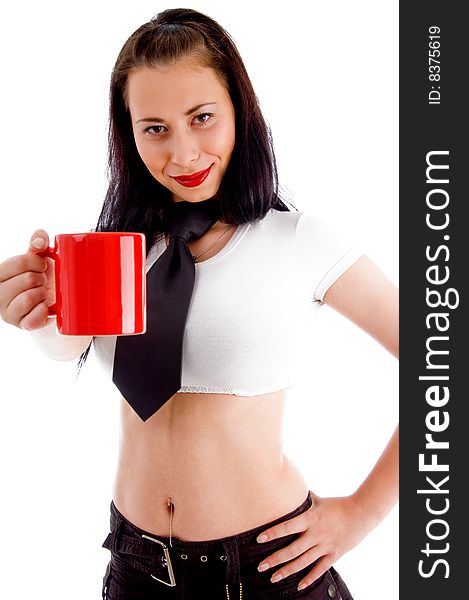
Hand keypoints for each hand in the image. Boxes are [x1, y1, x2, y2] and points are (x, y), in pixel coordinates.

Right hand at [0, 229, 54, 330]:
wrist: (48, 303)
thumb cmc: (39, 277)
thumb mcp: (36, 259)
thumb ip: (37, 244)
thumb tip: (40, 240)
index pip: (19, 263)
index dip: (38, 262)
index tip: (43, 266)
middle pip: (27, 279)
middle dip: (41, 279)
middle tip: (42, 282)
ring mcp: (7, 312)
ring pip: (29, 298)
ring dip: (42, 294)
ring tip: (42, 293)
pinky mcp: (20, 325)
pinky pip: (34, 318)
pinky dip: (43, 311)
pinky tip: (44, 306)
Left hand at [256, 492, 373, 591]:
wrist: (361, 513)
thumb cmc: (338, 504)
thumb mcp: (319, 500)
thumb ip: (304, 499)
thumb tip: (290, 489)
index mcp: (311, 518)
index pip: (288, 527)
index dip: (273, 533)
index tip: (259, 538)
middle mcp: (316, 534)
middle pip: (292, 550)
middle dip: (275, 558)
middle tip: (260, 566)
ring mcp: (325, 546)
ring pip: (303, 562)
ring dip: (287, 570)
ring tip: (273, 577)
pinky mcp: (334, 554)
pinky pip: (320, 569)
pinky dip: (309, 578)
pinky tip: (298, 585)